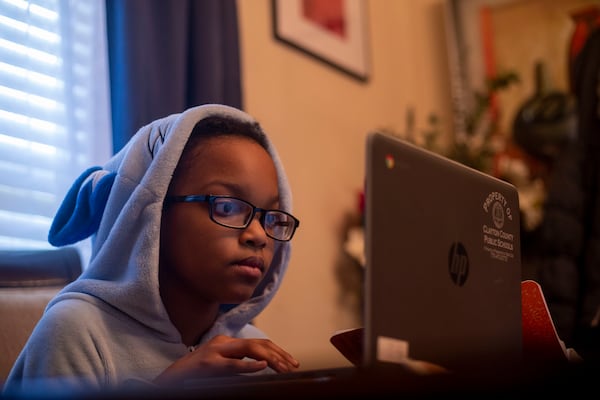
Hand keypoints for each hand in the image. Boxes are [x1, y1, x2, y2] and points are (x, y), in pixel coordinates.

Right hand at [154, 335, 299, 384]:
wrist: (170, 381)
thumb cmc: (196, 377)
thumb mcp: (221, 368)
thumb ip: (238, 365)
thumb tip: (262, 368)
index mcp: (227, 343)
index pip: (259, 343)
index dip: (277, 351)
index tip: (291, 362)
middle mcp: (223, 344)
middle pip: (258, 343)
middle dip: (279, 354)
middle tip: (294, 366)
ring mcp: (215, 353)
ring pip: (249, 349)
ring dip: (270, 358)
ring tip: (284, 367)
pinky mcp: (208, 365)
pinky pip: (232, 364)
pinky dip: (249, 365)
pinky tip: (262, 367)